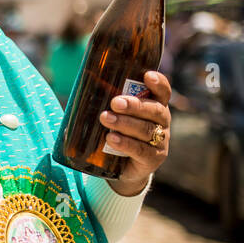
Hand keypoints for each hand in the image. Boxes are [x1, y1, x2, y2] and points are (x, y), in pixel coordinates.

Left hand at [98, 70, 171, 195]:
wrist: (121, 166)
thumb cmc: (116, 131)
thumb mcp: (114, 115)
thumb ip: (105, 101)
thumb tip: (80, 85)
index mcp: (155, 106)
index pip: (162, 92)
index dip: (158, 83)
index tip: (147, 76)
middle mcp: (161, 122)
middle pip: (154, 110)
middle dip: (135, 105)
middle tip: (115, 103)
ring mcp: (160, 141)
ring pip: (147, 130)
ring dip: (125, 123)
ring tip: (105, 118)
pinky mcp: (153, 159)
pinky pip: (141, 150)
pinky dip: (125, 144)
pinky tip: (111, 138)